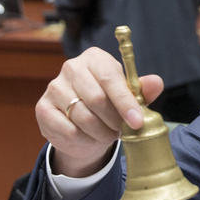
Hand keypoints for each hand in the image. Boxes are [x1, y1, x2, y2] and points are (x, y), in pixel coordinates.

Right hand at [36, 47, 163, 176]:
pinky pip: (69, 131)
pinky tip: (90, 140)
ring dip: (101, 133)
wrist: (83, 127)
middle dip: (114, 121)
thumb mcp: (129, 98)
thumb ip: (142, 91)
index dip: (125, 102)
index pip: (111, 78)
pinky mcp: (43, 108)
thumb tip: (156, 82)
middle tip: (122, 132)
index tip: (137, 121)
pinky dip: (85, 141)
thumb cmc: (110, 107)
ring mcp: (54, 87)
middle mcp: (71, 67)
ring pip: (83, 117)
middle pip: (96, 99)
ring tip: (109, 136)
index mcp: (95, 58)